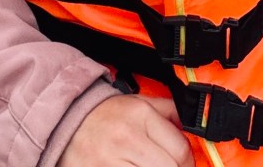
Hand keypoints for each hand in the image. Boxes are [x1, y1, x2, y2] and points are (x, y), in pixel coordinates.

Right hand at [58, 93, 193, 166]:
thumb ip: (169, 112)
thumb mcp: (139, 102)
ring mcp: (110, 161)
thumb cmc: (107, 116)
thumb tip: (195, 124)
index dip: (188, 162)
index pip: (180, 149)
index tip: (185, 164)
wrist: (67, 121)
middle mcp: (126, 137)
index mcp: (140, 115)